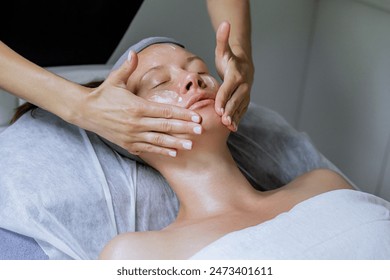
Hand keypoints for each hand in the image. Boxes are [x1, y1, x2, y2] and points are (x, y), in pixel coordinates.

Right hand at [80, 51, 201, 156]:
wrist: (85, 112)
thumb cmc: (103, 95)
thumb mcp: (115, 80)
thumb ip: (127, 68)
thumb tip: (134, 52)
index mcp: (137, 106)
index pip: (166, 110)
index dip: (183, 114)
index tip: (196, 117)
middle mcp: (136, 122)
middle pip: (166, 126)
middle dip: (185, 128)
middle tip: (201, 131)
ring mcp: (132, 135)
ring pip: (159, 140)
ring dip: (176, 143)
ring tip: (191, 145)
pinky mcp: (128, 143)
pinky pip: (148, 148)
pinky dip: (161, 151)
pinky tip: (174, 153)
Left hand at [214, 21, 253, 131]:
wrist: (244, 66)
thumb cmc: (229, 59)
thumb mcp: (223, 49)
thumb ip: (222, 39)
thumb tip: (225, 22)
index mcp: (236, 75)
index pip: (229, 88)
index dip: (223, 98)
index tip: (217, 108)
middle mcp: (243, 85)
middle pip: (236, 99)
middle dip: (229, 110)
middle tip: (223, 120)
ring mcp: (246, 94)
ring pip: (240, 107)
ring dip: (235, 117)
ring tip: (229, 127)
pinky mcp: (245, 101)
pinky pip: (242, 111)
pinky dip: (238, 119)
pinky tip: (232, 128)